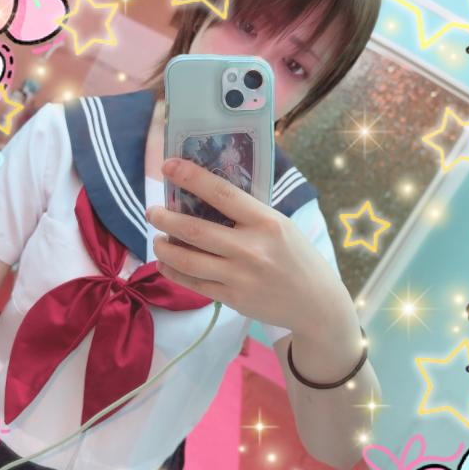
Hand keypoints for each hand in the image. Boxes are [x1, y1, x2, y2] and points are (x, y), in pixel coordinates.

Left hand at [145, 157, 329, 335]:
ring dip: (164, 248)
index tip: (168, 166)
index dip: (191, 177)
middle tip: (152, 212)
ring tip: (157, 240)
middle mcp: (251, 248)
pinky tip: (165, 264)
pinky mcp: (233, 298)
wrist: (316, 304)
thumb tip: (206, 194)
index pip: (222, 193)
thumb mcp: (281, 225)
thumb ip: (249, 213)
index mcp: (266, 222)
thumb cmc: (297, 257)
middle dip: (165, 219)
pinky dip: (174, 272)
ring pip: (188, 259)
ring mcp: (240, 276)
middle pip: (195, 229)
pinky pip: (194, 283)